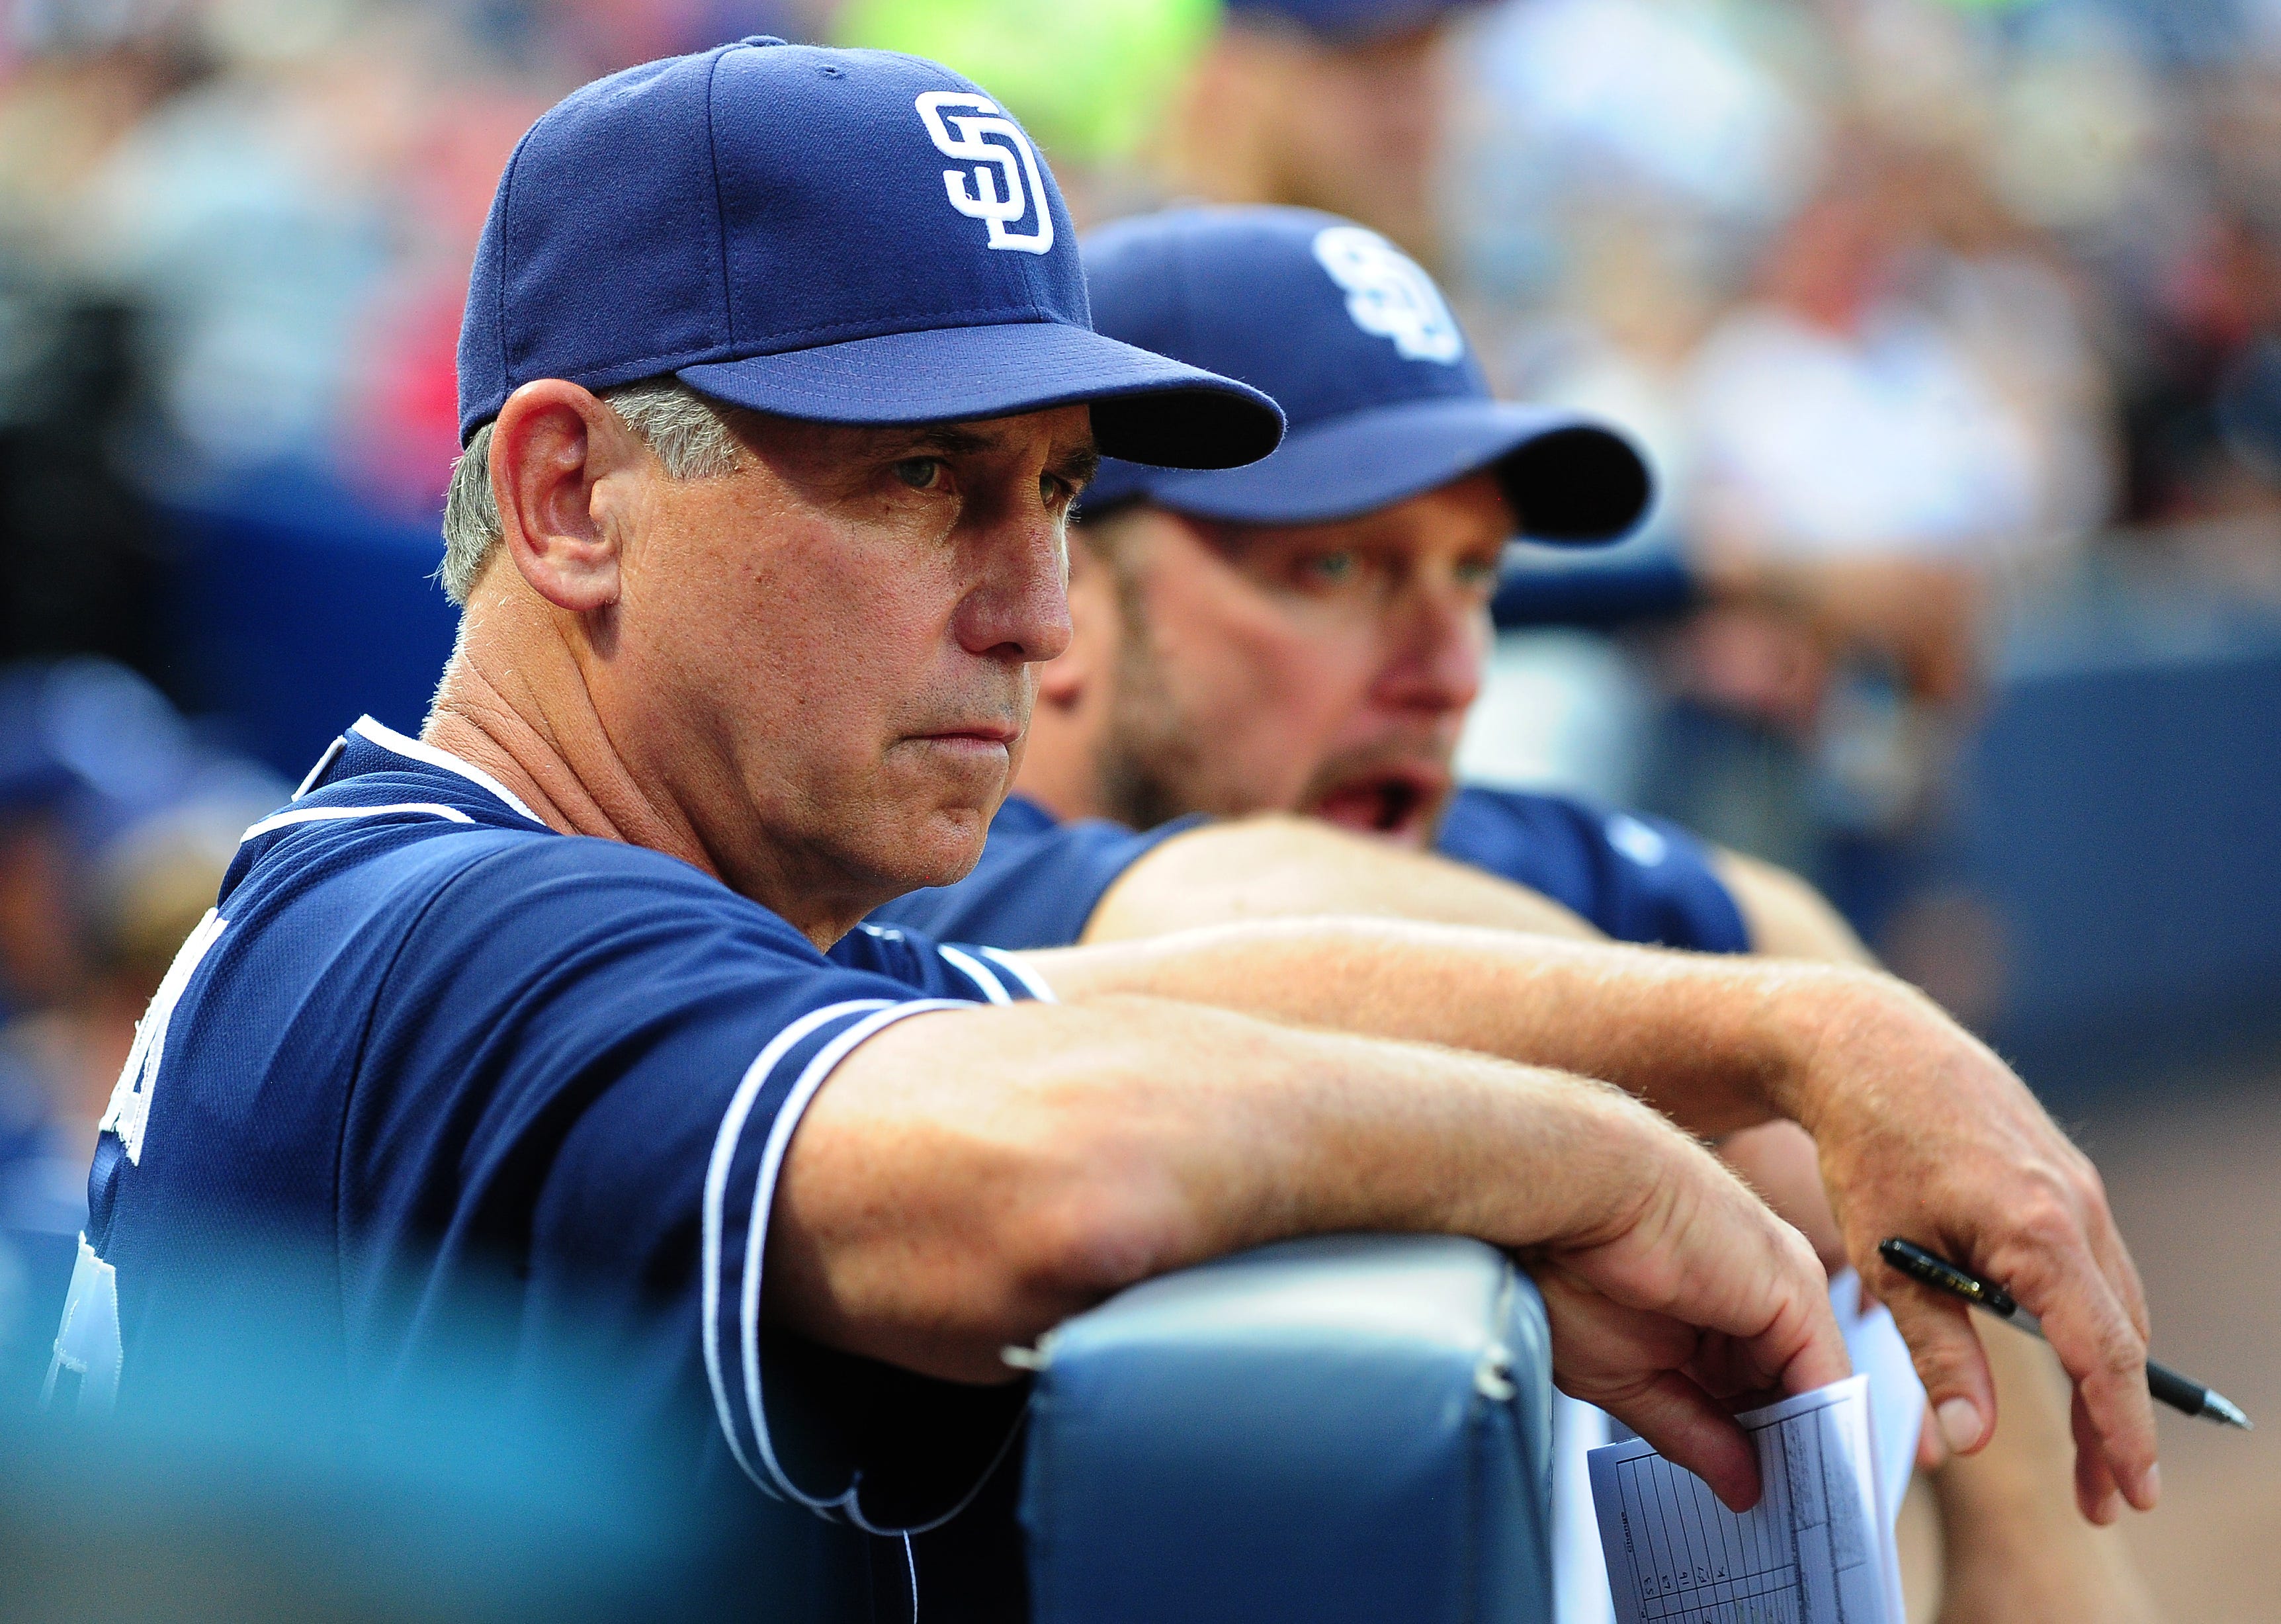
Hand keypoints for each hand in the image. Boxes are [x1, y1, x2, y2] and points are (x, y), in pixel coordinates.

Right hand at [1526, 1113, 1850, 1511]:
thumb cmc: (1568, 1265)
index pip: (1752, 1393)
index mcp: (1708, 1312)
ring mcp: (1780, 1290)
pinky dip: (1826, 1435)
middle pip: (1789, 1393)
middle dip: (1788, 1462)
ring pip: (1813, 1390)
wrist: (1568, 1192)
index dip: (1757, 1452)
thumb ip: (1693, 1430)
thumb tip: (1742, 1489)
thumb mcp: (1627, 1376)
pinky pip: (1825, 1378)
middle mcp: (1755, 1295)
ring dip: (1814, 1457)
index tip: (1763, 1515)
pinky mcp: (1795, 1291)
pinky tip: (1818, 1487)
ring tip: (1811, 1528)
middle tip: (1792, 1536)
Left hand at [1775, 972, 2157, 1521]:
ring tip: (2088, 1448)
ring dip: (2107, 1373)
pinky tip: (2070, 1358)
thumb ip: (1938, 1351)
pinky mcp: (2064, 1173)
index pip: (2103, 1355)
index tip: (2132, 1492)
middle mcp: (2077, 1207)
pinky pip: (2094, 1262)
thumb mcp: (1887, 1259)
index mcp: (2039, 1232)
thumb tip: (1972, 1439)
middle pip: (2120, 1336)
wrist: (1869, 1045)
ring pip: (2113, 1299)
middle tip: (2106, 1500)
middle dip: (2115, 1423)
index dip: (2119, 1432)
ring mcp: (2079, 1185)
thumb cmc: (1866, 1148)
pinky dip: (2092, 1318)